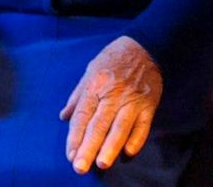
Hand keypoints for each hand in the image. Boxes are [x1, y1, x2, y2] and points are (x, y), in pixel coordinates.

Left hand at [59, 36, 162, 174]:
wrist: (145, 46)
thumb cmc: (114, 59)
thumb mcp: (91, 69)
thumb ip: (78, 95)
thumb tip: (64, 117)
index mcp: (95, 84)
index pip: (83, 115)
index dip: (75, 136)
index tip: (70, 155)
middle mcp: (113, 93)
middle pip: (99, 124)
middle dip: (89, 147)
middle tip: (80, 167)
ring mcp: (132, 99)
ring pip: (120, 127)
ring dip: (111, 147)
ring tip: (102, 163)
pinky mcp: (149, 104)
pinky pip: (143, 125)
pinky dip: (136, 139)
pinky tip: (128, 152)